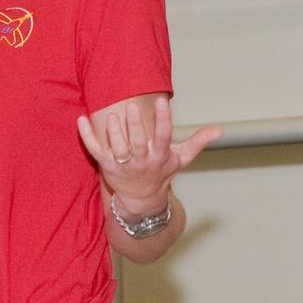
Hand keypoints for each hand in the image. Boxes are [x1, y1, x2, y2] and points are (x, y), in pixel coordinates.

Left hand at [77, 95, 221, 216]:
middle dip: (134, 126)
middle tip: (131, 106)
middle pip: (138, 143)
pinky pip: (94, 149)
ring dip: (113, 132)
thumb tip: (221, 130)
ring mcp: (122, 164)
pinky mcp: (106, 165)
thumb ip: (199, 142)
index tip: (161, 102)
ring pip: (116, 148)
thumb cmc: (162, 172)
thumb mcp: (181, 158)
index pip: (163, 136)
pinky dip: (87, 136)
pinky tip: (81, 119)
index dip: (163, 120)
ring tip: (112, 115)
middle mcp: (141, 160)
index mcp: (160, 155)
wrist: (141, 200)